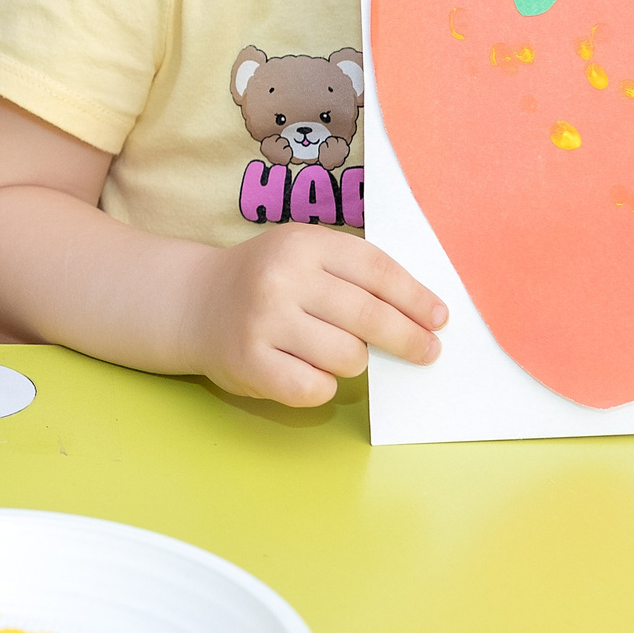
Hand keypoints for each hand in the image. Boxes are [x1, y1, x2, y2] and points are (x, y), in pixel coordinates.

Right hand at [193, 226, 446, 406]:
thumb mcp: (304, 254)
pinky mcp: (250, 363)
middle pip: (369, 316)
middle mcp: (282, 279)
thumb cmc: (266, 280)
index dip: (415, 297)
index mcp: (302, 243)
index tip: (439, 318)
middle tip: (427, 352)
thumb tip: (422, 314)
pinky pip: (316, 389)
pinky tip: (308, 370)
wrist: (193, 301)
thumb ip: (353, 273)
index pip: (376, 270)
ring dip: (355, 361)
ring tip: (336, 352)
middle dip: (408, 339)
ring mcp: (263, 322)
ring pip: (348, 357)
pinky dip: (323, 386)